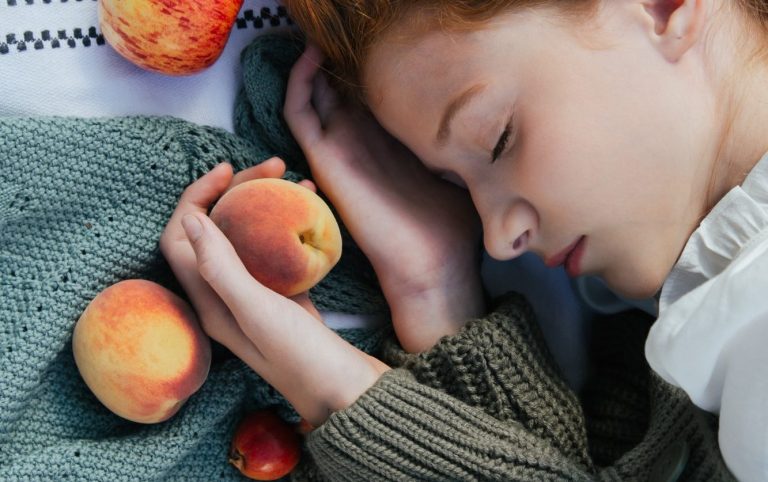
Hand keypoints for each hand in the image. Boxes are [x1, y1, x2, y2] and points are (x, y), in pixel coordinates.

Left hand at [160, 159, 388, 425]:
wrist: (342, 388)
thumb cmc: (297, 355)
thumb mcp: (255, 310)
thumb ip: (220, 266)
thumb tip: (189, 217)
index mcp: (207, 300)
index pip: (180, 239)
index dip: (195, 198)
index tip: (229, 171)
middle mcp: (224, 296)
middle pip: (216, 229)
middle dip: (237, 191)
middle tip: (273, 165)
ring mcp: (255, 294)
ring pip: (248, 235)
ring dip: (264, 202)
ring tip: (294, 177)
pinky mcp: (283, 293)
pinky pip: (277, 247)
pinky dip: (289, 222)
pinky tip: (312, 205)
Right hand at [284, 45, 485, 352]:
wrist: (433, 265)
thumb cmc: (450, 225)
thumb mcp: (461, 169)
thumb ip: (457, 140)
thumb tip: (484, 110)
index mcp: (387, 141)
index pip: (366, 94)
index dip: (363, 66)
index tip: (374, 38)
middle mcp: (358, 142)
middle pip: (334, 88)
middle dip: (334, 56)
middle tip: (335, 26)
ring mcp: (339, 150)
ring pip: (311, 96)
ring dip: (311, 62)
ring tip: (318, 32)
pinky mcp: (326, 160)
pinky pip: (299, 114)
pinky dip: (298, 83)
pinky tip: (310, 54)